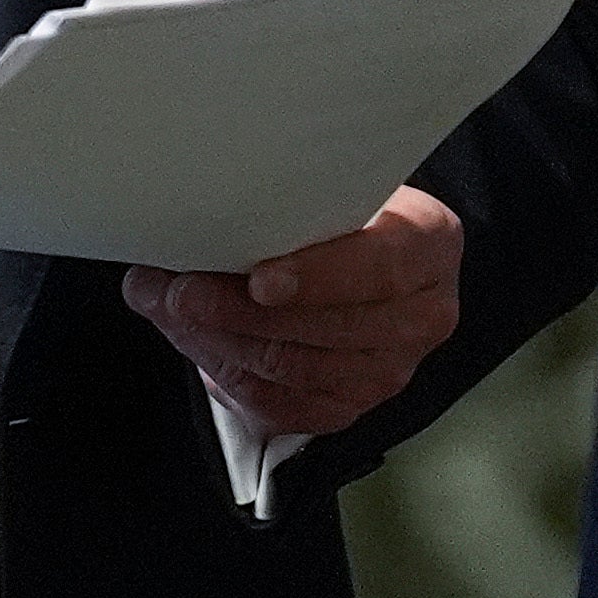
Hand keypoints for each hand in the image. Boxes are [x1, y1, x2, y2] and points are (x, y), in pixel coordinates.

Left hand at [125, 185, 459, 440]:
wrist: (370, 259)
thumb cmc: (347, 215)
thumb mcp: (336, 190)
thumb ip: (289, 204)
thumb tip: (199, 216)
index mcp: (430, 245)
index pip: (378, 268)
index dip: (316, 278)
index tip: (258, 280)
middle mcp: (422, 315)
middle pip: (325, 329)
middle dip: (237, 310)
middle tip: (175, 289)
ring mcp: (390, 370)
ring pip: (294, 369)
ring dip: (217, 340)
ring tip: (166, 308)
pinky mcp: (350, 406)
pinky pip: (280, 406)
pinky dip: (226, 374)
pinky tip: (192, 339)